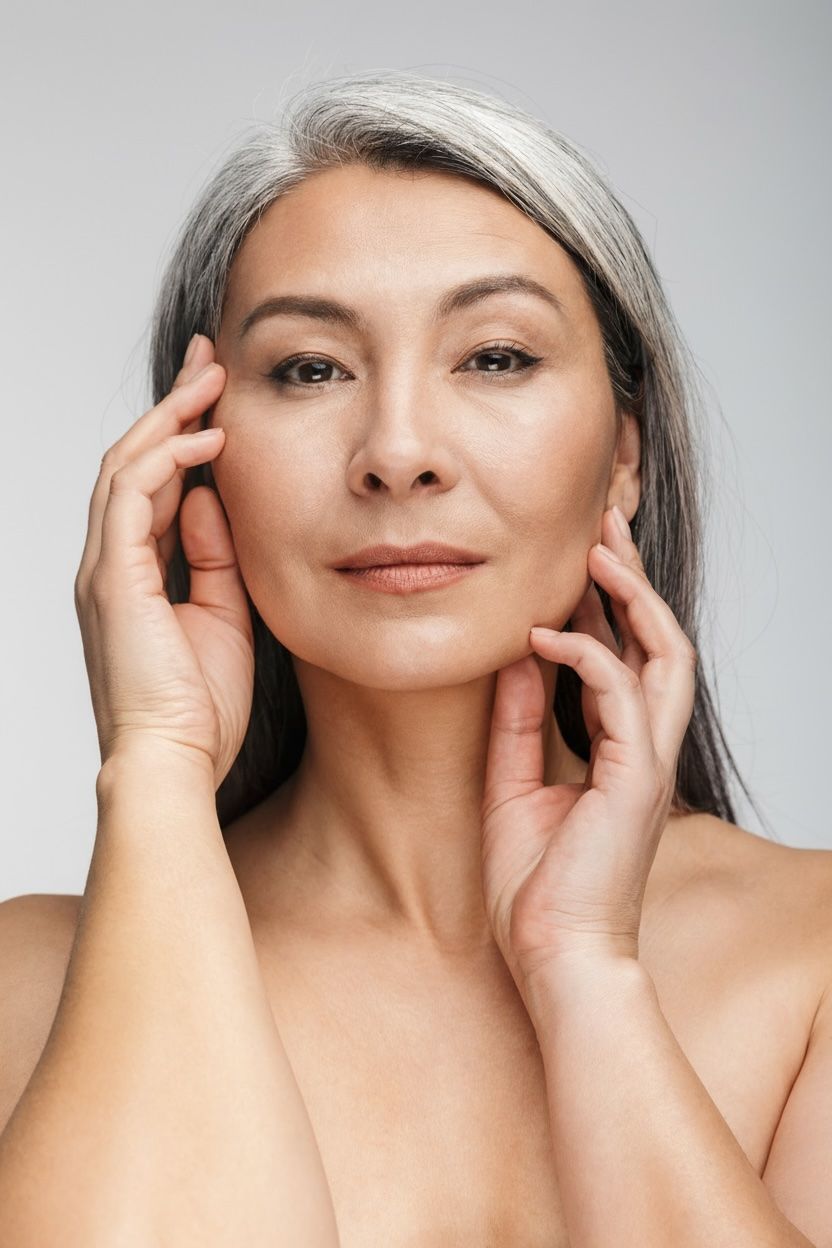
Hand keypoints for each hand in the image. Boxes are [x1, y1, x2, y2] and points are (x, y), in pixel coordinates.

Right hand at [74, 334, 253, 787]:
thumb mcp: (222, 614)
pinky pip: (129, 498)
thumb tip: (210, 500)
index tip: (216, 395)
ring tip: (212, 379)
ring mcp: (104, 569)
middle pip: (132, 461)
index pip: (150, 485)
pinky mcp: (112, 579)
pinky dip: (165, 461)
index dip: (180, 434)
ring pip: (125, 467)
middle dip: (171, 406)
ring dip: (169, 418)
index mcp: (132, 574)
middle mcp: (109, 564)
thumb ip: (212, 556)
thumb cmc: (200, 706)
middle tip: (208, 360)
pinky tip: (207, 440)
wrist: (176, 761)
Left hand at [480, 505, 696, 999]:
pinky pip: (621, 693)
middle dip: (633, 578)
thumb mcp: (511, 786)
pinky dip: (587, 654)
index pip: (623, 655)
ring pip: (666, 653)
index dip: (604, 602)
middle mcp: (643, 747)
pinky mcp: (637, 778)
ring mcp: (647, 761)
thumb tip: (513, 654)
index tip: (574, 556)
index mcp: (617, 749)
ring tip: (597, 550)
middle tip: (603, 523)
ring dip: (633, 597)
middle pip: (660, 639)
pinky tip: (545, 634)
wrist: (555, 959)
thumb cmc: (538, 890)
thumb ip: (517, 720)